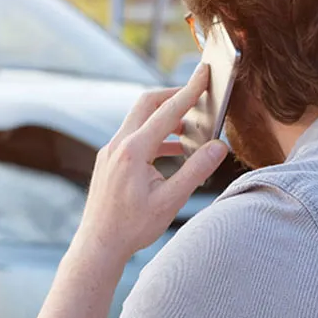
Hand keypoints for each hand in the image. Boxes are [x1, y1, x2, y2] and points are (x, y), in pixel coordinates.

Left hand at [76, 65, 227, 260]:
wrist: (98, 245)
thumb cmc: (133, 227)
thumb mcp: (171, 201)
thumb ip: (196, 170)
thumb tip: (219, 146)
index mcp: (133, 150)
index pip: (168, 110)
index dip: (190, 90)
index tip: (204, 72)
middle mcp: (118, 144)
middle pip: (148, 103)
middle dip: (174, 95)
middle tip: (198, 94)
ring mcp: (110, 151)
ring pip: (140, 120)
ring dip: (165, 118)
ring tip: (191, 128)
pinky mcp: (109, 160)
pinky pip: (134, 136)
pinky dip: (155, 135)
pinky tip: (173, 149)